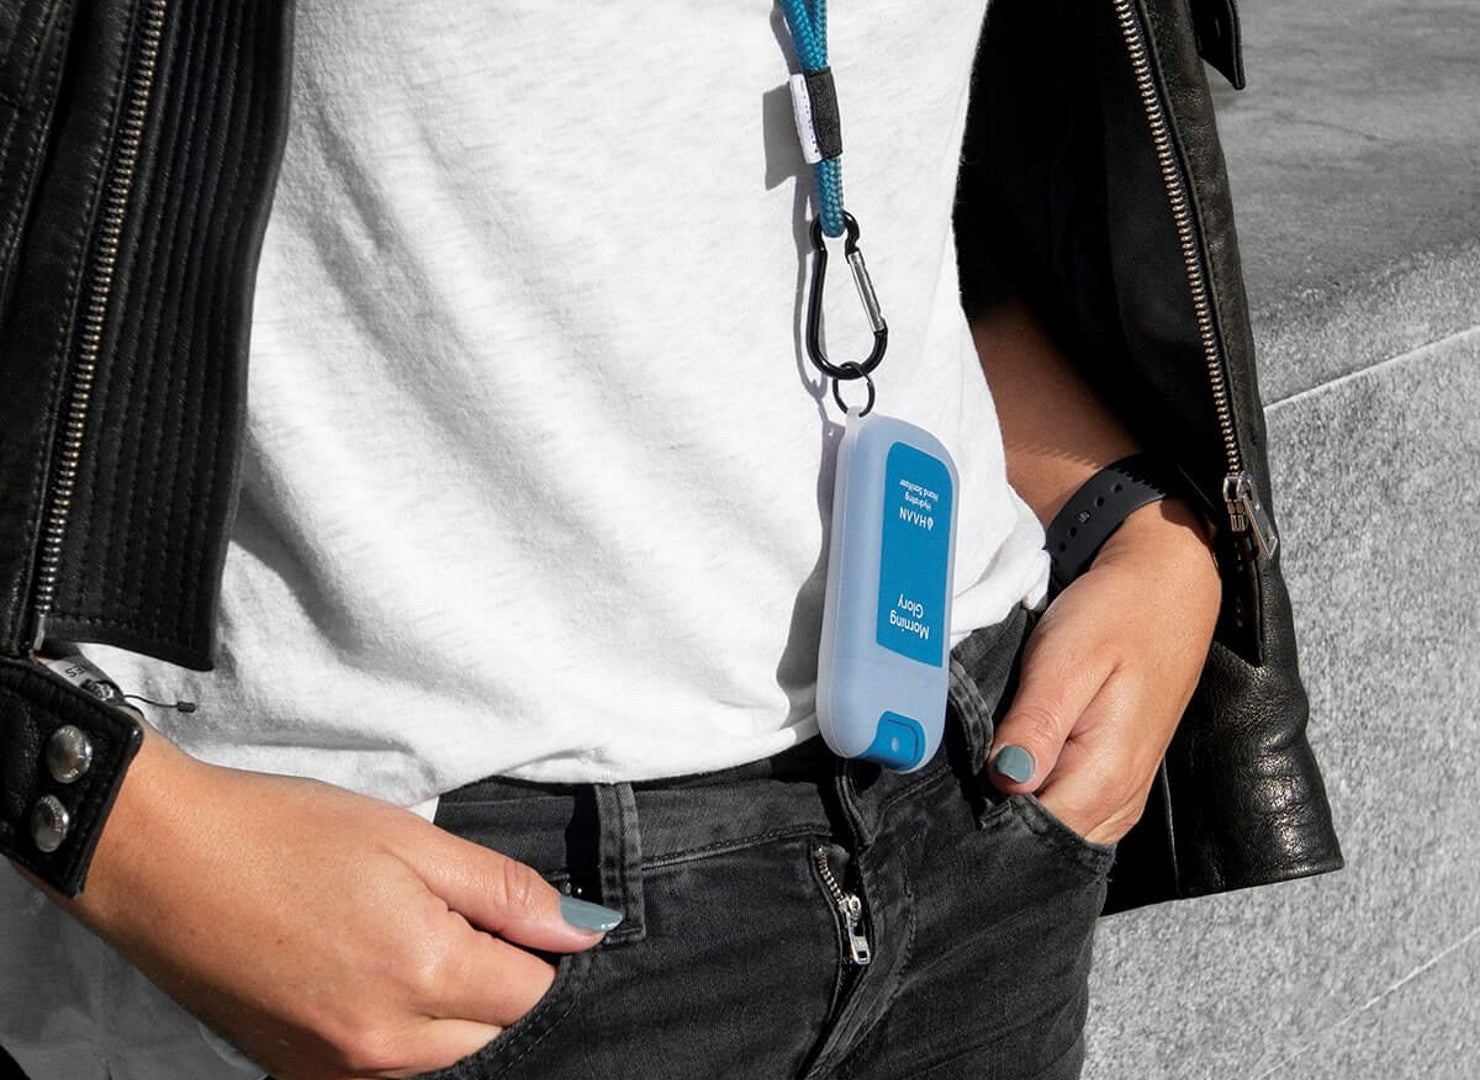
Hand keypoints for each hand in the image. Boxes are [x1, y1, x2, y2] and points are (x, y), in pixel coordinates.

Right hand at [50, 729, 615, 1079]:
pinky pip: (387, 1073)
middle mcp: (384, 1045)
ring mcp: (336, 1072)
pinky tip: (370, 973)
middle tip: (450, 917)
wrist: (163, 862)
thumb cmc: (285, 834)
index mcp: (421, 974)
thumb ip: (505, 891)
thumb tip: (584, 928)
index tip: (506, 910)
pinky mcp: (298, 1078)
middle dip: (497, 983)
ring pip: (446, 1062)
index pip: (534, 994)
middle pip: (496, 1037)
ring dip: (453, 1013)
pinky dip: (404, 1034)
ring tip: (404, 938)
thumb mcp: (410, 839)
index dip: (536, 947)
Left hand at [986, 499, 1220, 844]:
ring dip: (1018, 816)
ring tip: (980, 778)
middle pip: (1046, 844)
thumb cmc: (1115, 616)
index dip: (990, 823)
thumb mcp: (1066, 660)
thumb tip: (1005, 781)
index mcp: (1107, 775)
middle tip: (956, 789)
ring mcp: (1122, 796)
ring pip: (1059, 835)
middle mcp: (1119, 800)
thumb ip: (1036, 725)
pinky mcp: (1117, 782)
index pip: (1037, 835)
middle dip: (1000, 826)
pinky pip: (1074, 816)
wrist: (1167, 590)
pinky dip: (1041, 804)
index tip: (954, 799)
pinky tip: (1012, 775)